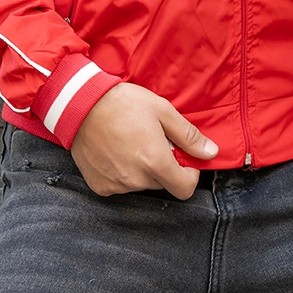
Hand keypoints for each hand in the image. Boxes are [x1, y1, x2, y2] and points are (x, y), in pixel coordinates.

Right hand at [69, 82, 218, 199]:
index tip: (183, 159)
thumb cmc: (124, 103)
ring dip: (143, 169)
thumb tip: (211, 152)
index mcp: (155, 162)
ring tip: (131, 142)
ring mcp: (116, 185)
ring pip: (141, 184)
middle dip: (163, 166)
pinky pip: (121, 185)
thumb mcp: (162, 111)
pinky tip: (115, 151)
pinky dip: (123, 173)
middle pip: (163, 184)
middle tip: (152, 140)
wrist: (81, 104)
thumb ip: (188, 135)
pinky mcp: (100, 187)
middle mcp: (136, 179)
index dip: (189, 175)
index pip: (184, 189)